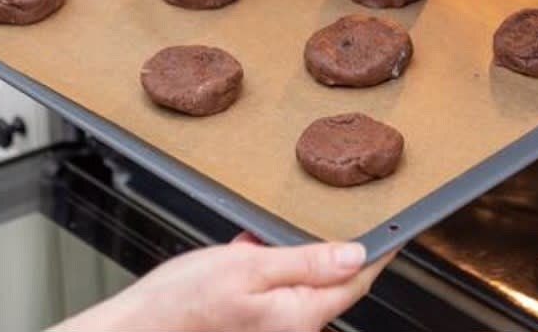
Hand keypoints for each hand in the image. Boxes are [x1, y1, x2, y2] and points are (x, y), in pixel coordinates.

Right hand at [58, 233, 396, 331]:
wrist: (142, 328)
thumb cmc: (184, 302)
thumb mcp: (249, 266)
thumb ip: (305, 261)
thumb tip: (355, 255)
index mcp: (300, 314)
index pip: (356, 280)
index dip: (378, 252)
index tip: (396, 230)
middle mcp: (293, 328)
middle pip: (333, 284)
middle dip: (333, 250)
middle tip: (333, 218)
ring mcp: (274, 329)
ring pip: (303, 284)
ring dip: (296, 256)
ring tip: (271, 235)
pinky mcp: (255, 324)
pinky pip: (278, 290)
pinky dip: (270, 267)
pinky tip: (248, 253)